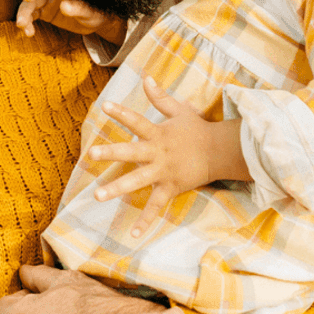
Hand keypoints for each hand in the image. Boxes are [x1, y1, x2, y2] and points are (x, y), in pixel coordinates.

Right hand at [16, 0, 126, 44]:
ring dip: (24, 13)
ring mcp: (47, 1)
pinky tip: (28, 33)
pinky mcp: (43, 12)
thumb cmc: (94, 15)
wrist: (92, 24)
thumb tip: (64, 6)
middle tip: (26, 0)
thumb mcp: (89, 14)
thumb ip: (78, 9)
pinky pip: (31, 15)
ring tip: (22, 26)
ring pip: (31, 4)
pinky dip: (28, 23)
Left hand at [89, 78, 216, 237]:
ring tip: (97, 195)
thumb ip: (160, 97)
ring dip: (117, 188)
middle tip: (92, 154)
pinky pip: (155, 207)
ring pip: (137, 181)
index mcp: (159, 133)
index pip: (138, 120)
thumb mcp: (180, 111)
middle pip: (132, 152)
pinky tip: (132, 236)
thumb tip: (146, 78)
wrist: (220, 152)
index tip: (106, 106)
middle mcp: (158, 153)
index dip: (122, 113)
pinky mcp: (170, 188)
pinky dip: (145, 222)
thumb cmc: (197, 130)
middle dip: (112, 153)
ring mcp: (164, 172)